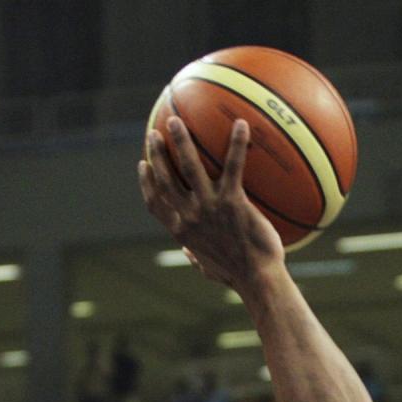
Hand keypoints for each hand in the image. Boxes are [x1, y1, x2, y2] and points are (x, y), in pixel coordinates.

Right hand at [138, 117, 284, 295]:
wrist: (258, 280)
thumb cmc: (238, 276)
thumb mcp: (209, 269)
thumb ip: (195, 257)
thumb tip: (188, 253)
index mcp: (182, 231)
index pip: (155, 203)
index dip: (146, 182)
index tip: (143, 165)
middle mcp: (190, 216)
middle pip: (165, 178)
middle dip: (156, 153)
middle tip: (154, 134)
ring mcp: (210, 207)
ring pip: (188, 166)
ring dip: (180, 141)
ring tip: (177, 121)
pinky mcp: (233, 202)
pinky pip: (233, 166)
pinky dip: (236, 144)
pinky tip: (241, 124)